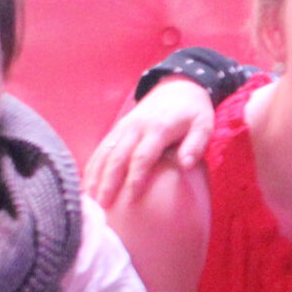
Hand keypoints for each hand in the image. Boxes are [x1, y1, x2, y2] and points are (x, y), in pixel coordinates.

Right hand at [87, 78, 213, 207]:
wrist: (178, 86)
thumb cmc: (193, 112)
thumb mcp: (204, 124)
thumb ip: (196, 144)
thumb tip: (186, 165)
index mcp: (158, 129)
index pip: (142, 157)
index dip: (135, 178)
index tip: (130, 198)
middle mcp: (136, 128)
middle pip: (118, 157)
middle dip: (108, 182)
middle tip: (103, 206)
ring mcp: (124, 127)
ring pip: (104, 152)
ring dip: (95, 175)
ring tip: (89, 199)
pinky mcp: (118, 128)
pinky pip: (101, 147)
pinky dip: (93, 165)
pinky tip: (87, 183)